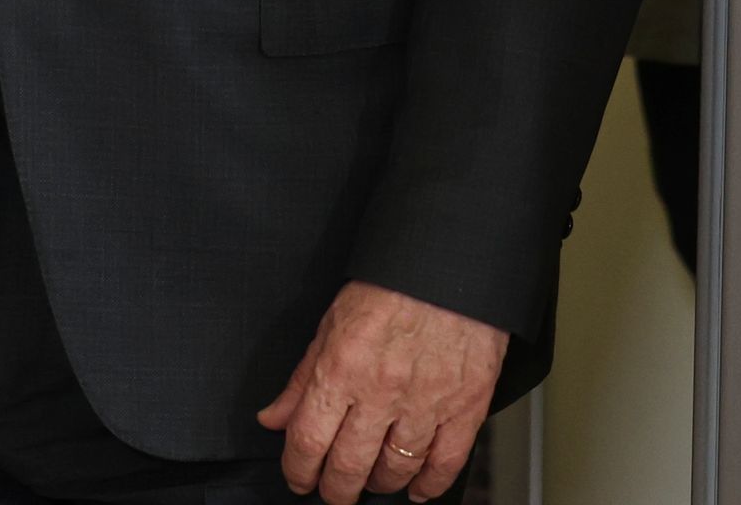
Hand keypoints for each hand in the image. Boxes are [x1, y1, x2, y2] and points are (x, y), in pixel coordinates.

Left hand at [257, 282, 508, 503]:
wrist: (451, 260)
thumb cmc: (392, 283)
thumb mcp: (332, 322)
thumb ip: (302, 378)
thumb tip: (274, 417)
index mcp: (341, 368)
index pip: (308, 441)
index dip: (298, 471)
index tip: (299, 478)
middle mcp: (381, 390)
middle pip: (349, 467)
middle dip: (336, 489)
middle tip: (334, 490)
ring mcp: (426, 401)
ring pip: (395, 470)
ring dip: (379, 484)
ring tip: (372, 479)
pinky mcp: (466, 405)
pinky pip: (446, 462)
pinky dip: (430, 485)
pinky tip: (417, 488)